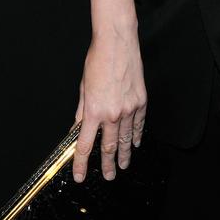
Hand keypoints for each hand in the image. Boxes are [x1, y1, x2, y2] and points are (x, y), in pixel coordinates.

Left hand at [72, 24, 146, 182]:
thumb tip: (78, 129)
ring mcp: (128, 109)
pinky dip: (136, 136)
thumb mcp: (83, 88)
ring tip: (122, 166)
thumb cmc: (97, 61)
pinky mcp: (141, 102)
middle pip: (108, 147)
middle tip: (108, 176)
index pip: (85, 145)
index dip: (81, 163)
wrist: (117, 43)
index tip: (80, 175)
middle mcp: (112, 114)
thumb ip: (82, 112)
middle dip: (107, 165)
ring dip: (124, 155)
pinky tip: (135, 144)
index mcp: (93, 111)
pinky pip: (138, 125)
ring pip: (126, 140)